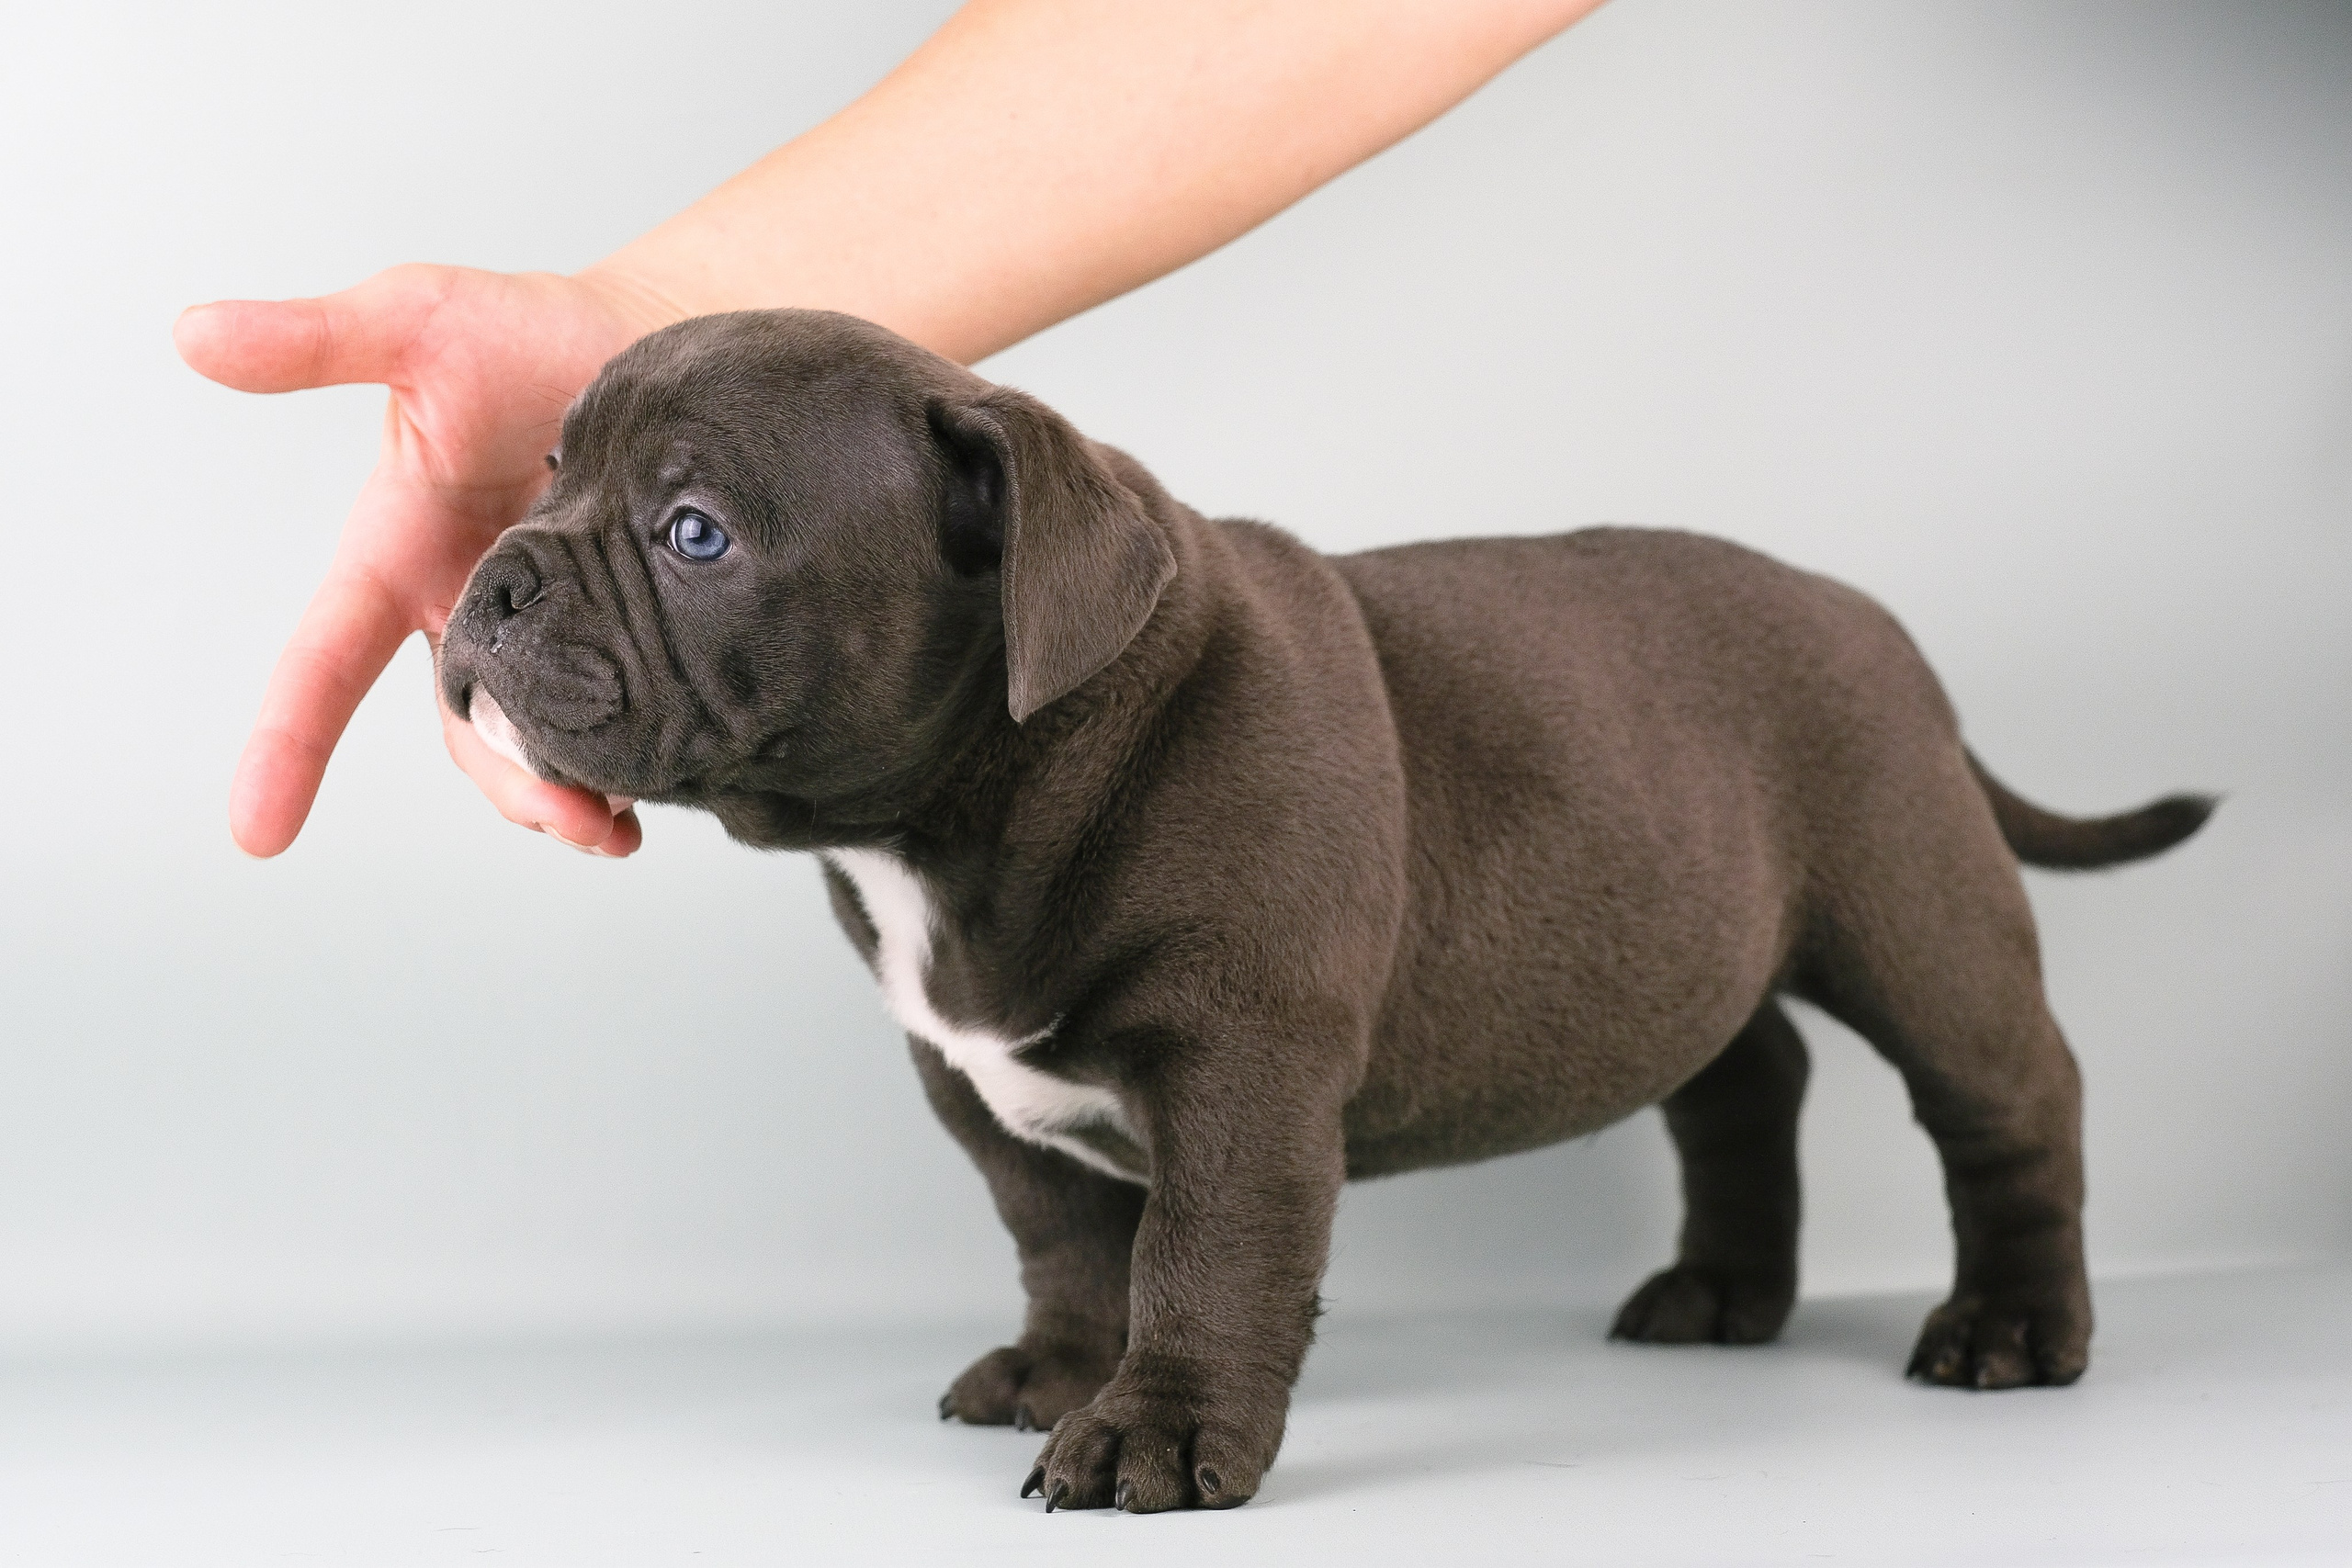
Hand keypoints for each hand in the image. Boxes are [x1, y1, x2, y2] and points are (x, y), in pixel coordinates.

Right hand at [177, 264, 677, 856]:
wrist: (663, 335)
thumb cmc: (529, 328)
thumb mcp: (419, 320)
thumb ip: (315, 339)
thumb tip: (194, 330)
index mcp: (399, 558)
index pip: (324, 662)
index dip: (287, 745)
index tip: (257, 832)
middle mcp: (472, 612)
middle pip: (465, 732)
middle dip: (509, 785)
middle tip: (573, 818)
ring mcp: (557, 632)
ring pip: (544, 744)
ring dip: (570, 793)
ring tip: (618, 825)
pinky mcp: (636, 637)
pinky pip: (624, 719)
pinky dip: (640, 760)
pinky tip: (675, 781)